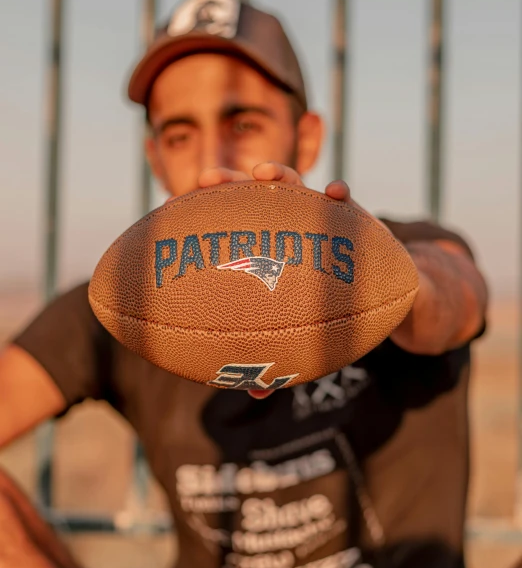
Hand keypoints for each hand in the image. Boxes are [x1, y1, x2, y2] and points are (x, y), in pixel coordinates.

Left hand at [198, 163, 350, 398]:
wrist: (385, 294)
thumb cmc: (334, 310)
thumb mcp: (306, 332)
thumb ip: (281, 353)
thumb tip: (254, 395)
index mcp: (270, 249)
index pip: (231, 228)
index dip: (204, 217)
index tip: (175, 211)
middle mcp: (289, 227)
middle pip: (252, 197)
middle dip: (229, 182)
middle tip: (205, 179)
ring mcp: (319, 217)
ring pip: (295, 186)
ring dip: (280, 174)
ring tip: (263, 172)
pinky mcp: (353, 215)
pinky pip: (347, 200)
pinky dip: (341, 194)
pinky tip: (338, 193)